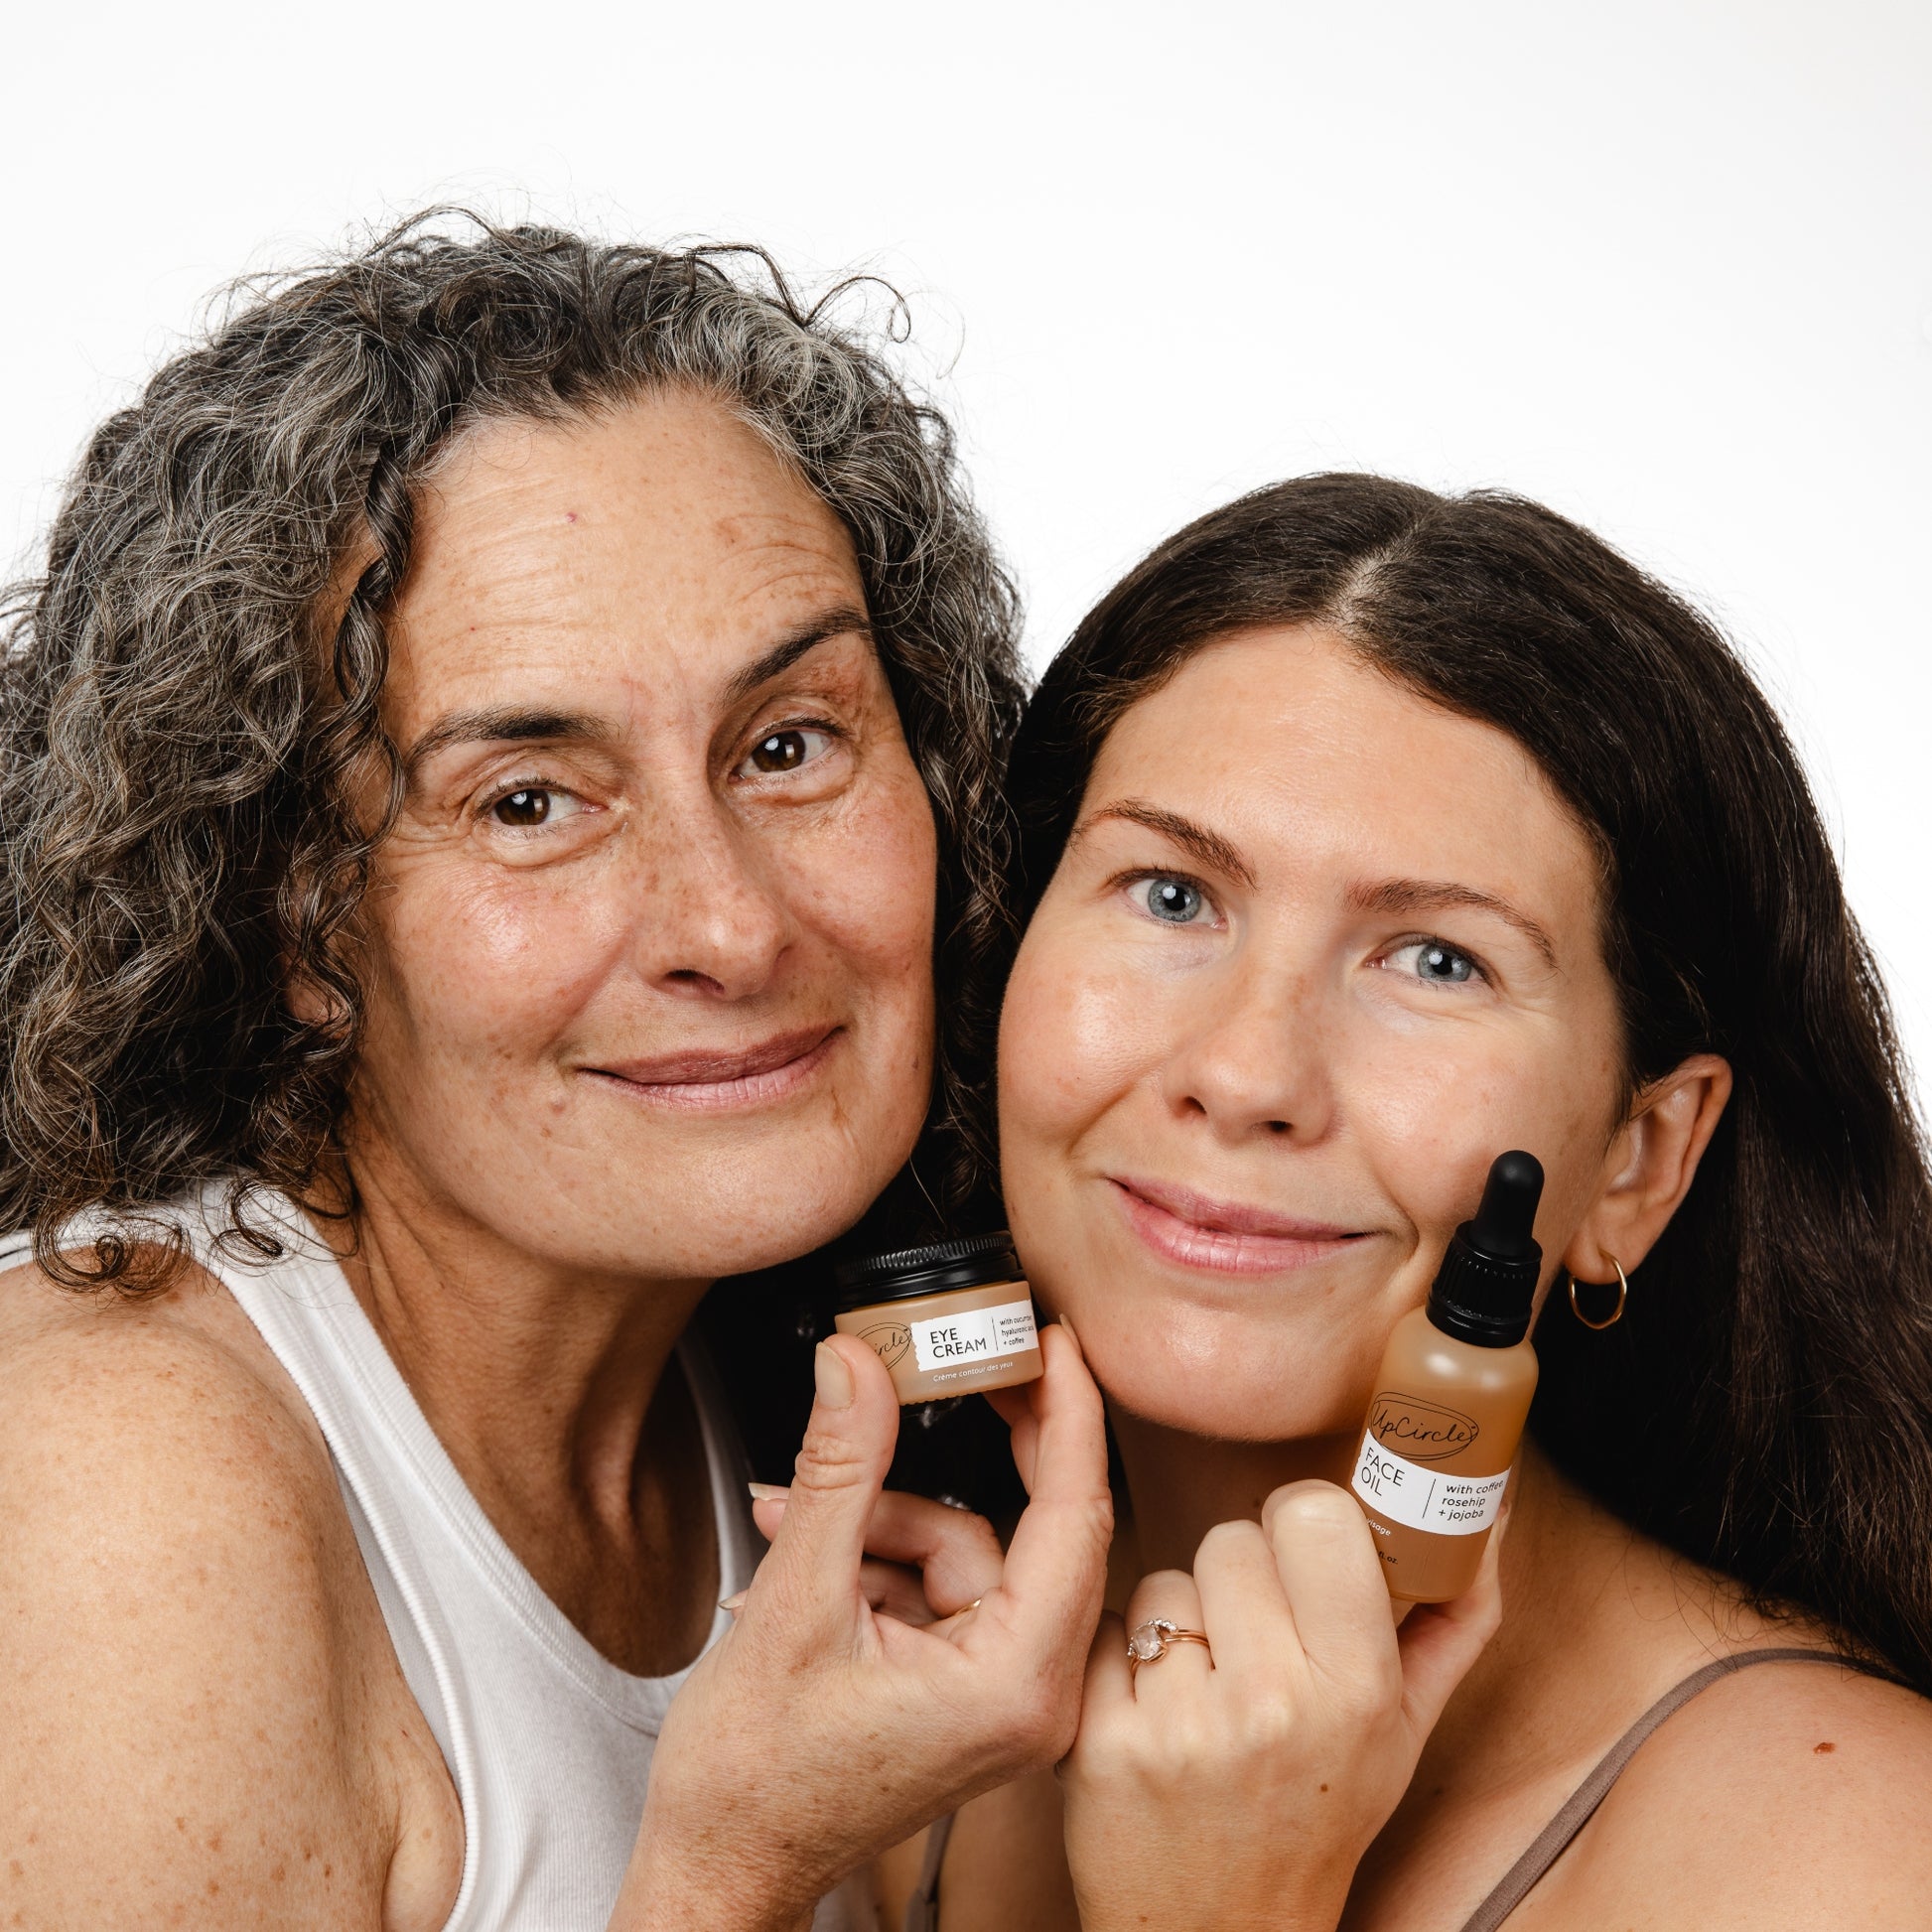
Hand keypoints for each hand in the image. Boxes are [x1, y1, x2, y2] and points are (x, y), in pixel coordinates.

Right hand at [615, 1324, 1112, 1931]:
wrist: (717, 1870)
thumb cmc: (753, 1785)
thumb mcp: (793, 1602)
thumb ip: (839, 1470)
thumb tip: (859, 1362)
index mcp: (1017, 1685)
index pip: (1075, 1516)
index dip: (1066, 1412)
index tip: (1054, 1341)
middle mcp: (1032, 1697)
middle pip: (1035, 1524)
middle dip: (969, 1453)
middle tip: (951, 1366)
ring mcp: (1004, 1697)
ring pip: (969, 1546)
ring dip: (882, 1519)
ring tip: (793, 1526)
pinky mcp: (972, 1691)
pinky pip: (945, 1582)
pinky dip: (880, 1558)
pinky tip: (809, 1564)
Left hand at [1059, 1481, 1504, 1931]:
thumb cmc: (1321, 1812)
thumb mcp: (1406, 1726)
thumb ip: (1455, 1613)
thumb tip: (1488, 1506)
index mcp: (1355, 1690)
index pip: (1313, 1515)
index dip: (1301, 1520)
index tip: (1301, 1549)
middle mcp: (1270, 1706)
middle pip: (1229, 1538)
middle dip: (1237, 1578)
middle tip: (1254, 1639)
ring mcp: (1180, 1726)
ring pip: (1163, 1580)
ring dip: (1177, 1620)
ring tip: (1204, 1687)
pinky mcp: (1103, 1742)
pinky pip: (1105, 1628)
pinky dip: (1120, 1662)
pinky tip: (1151, 1714)